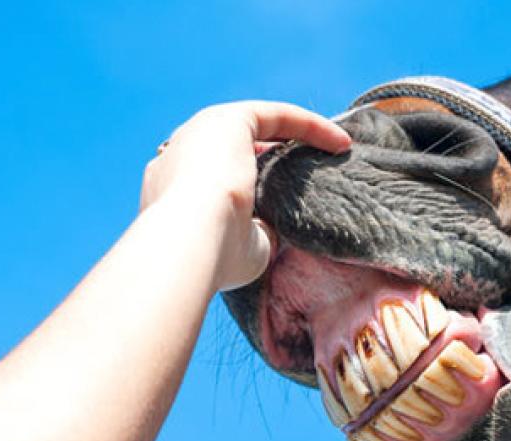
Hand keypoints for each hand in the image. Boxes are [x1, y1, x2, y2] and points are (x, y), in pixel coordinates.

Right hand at [140, 101, 350, 290]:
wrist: (189, 241)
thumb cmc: (213, 255)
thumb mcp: (243, 248)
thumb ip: (258, 233)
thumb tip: (276, 228)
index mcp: (170, 187)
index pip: (209, 176)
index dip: (247, 183)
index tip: (280, 200)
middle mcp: (181, 154)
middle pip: (231, 146)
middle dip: (271, 154)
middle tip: (308, 170)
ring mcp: (201, 132)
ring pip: (257, 126)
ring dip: (297, 135)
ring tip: (334, 150)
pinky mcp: (229, 119)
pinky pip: (276, 115)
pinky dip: (309, 125)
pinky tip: (340, 142)